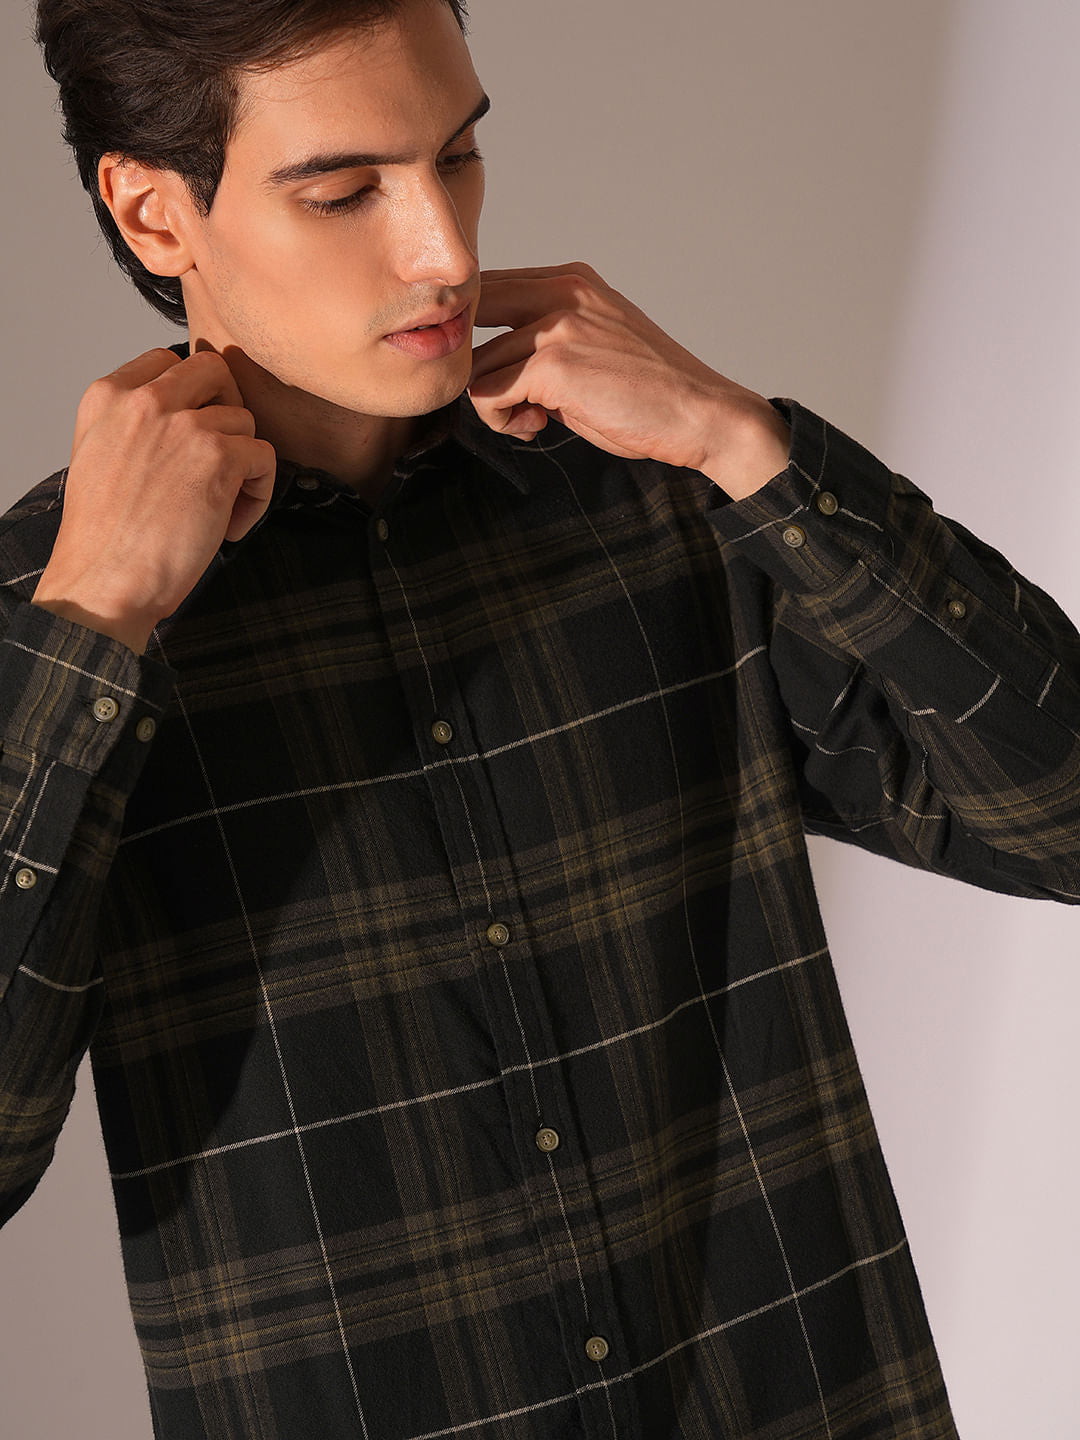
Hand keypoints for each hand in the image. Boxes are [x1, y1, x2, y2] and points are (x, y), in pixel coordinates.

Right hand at [33, 348, 275, 653]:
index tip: (194, 434)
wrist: (104, 580)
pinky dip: (258, 494)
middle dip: (228, 410)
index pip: (168, 361)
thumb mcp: (99, 456)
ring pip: (245, 421)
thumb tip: (185, 416)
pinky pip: (265, 457)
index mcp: (108, 396)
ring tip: (219, 510)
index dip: (194, 395)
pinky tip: (229, 524)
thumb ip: (134, 424)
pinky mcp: (218, 457)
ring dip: (243, 466)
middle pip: (215, 371)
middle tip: (222, 457)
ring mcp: (184, 426)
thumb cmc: (104, 536)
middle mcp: (145, 401)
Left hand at [467, 263, 789, 499]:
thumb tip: (488, 361)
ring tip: (534, 418)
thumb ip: (545, 337)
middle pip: (467, 316)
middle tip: (506, 397)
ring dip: (493, 402)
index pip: (488, 289)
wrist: (701, 414)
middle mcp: (561, 291)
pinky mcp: (551, 366)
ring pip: (474, 364)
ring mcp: (555, 326)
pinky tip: (537, 426)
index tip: (504, 374)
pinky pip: (486, 395)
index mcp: (571, 280)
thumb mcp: (593, 343)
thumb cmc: (649, 393)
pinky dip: (502, 420)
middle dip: (473, 364)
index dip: (477, 336)